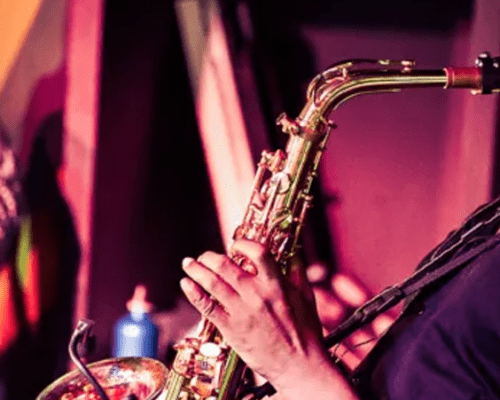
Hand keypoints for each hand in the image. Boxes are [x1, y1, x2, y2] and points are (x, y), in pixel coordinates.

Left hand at [179, 239, 327, 385]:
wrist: (299, 366)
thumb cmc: (305, 333)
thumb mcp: (306, 297)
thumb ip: (297, 272)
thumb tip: (293, 251)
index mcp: (276, 285)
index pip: (258, 253)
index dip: (243, 244)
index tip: (235, 244)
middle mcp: (257, 295)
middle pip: (226, 266)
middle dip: (210, 257)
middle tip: (204, 255)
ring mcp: (242, 312)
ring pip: (213, 283)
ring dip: (197, 270)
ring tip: (188, 263)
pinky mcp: (231, 329)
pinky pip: (207, 307)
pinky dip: (194, 293)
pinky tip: (186, 284)